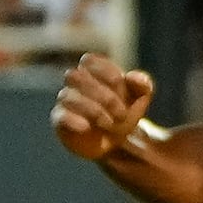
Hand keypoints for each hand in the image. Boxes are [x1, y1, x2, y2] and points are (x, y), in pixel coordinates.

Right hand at [49, 49, 155, 165]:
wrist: (115, 142)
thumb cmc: (123, 112)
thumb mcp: (139, 99)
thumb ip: (142, 84)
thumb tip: (134, 77)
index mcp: (91, 70)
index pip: (89, 61)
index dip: (106, 73)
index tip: (123, 90)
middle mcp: (74, 83)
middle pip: (77, 77)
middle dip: (104, 96)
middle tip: (121, 114)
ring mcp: (66, 101)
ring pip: (68, 96)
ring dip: (94, 110)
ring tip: (110, 124)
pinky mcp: (60, 120)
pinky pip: (60, 116)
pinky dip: (73, 120)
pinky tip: (86, 127)